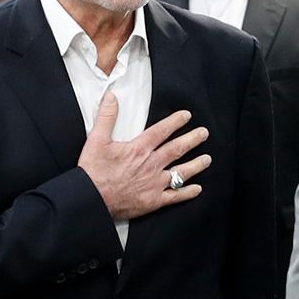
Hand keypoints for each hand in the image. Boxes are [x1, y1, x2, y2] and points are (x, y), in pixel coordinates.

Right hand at [75, 93, 209, 221]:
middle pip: (177, 149)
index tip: (186, 116)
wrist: (92, 199)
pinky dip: (187, 192)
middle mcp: (151, 165)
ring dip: (196, 165)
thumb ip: (107, 117)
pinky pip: (175, 196)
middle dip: (192, 140)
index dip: (176, 122)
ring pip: (181, 172)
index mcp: (139, 149)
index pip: (162, 131)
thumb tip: (111, 97)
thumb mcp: (96, 140)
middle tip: (204, 134)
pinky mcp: (153, 201)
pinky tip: (196, 188)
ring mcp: (154, 184)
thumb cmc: (93, 172)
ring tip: (207, 159)